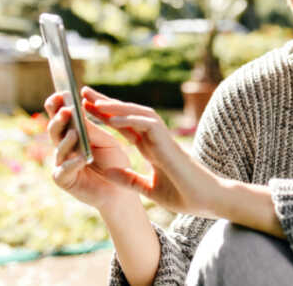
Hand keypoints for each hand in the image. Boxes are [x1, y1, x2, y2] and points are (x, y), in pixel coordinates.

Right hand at [45, 92, 132, 210]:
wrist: (120, 188)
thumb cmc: (113, 160)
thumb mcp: (105, 141)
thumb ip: (91, 129)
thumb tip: (75, 110)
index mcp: (72, 132)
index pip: (60, 115)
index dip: (58, 104)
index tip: (61, 93)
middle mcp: (63, 146)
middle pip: (55, 130)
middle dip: (59, 119)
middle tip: (66, 111)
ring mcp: (61, 162)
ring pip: (58, 148)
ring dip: (66, 140)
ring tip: (75, 133)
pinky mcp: (63, 179)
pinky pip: (64, 170)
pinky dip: (72, 163)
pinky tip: (82, 158)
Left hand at [81, 87, 222, 216]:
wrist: (209, 200)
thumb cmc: (185, 196)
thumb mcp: (150, 189)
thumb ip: (130, 180)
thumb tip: (107, 172)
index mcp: (151, 149)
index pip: (126, 126)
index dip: (106, 116)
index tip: (86, 108)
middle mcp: (156, 139)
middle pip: (128, 114)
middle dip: (106, 103)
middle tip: (83, 92)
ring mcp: (163, 139)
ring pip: (138, 113)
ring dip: (116, 106)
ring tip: (93, 101)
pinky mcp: (169, 143)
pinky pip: (147, 124)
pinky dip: (130, 119)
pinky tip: (111, 118)